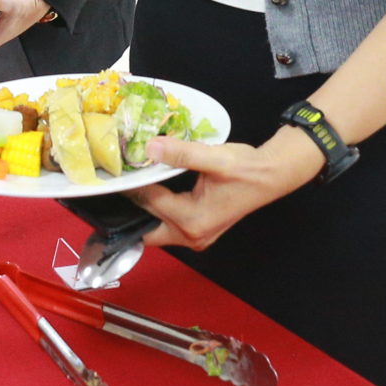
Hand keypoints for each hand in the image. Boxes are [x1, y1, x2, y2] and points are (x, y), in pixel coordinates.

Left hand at [131, 127, 321, 253]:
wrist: (270, 176)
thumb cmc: (245, 168)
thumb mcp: (213, 158)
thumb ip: (181, 153)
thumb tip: (150, 148)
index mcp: (193, 221)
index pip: (150, 202)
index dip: (133, 184)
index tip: (117, 169)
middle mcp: (192, 236)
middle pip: (147, 228)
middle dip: (130, 209)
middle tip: (115, 184)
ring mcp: (195, 237)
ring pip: (156, 229)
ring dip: (143, 210)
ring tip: (129, 185)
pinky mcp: (198, 231)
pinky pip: (167, 225)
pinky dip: (156, 210)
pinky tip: (149, 190)